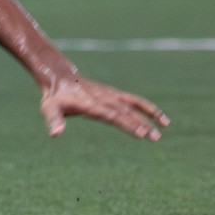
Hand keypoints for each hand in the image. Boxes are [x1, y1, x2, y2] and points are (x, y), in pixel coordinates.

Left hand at [39, 72, 167, 140]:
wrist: (59, 77)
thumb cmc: (54, 97)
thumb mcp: (49, 108)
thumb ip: (53, 120)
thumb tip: (55, 134)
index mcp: (90, 104)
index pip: (111, 115)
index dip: (126, 123)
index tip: (140, 132)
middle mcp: (103, 98)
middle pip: (125, 112)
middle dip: (140, 124)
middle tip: (155, 137)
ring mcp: (110, 95)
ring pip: (133, 104)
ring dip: (150, 113)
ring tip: (165, 124)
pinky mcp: (114, 94)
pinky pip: (134, 100)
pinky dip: (147, 107)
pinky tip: (160, 118)